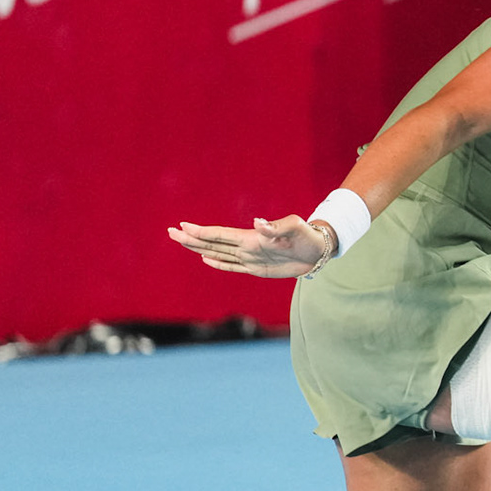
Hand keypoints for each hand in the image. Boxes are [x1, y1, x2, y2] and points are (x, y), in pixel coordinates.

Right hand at [168, 215, 325, 277]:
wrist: (319, 250)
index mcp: (251, 238)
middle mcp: (247, 247)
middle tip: (170, 232)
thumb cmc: (308, 236)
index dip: (201, 232)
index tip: (182, 226)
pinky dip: (217, 263)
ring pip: (218, 253)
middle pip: (213, 243)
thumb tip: (257, 223)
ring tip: (182, 242)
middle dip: (191, 239)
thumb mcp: (295, 228)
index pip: (221, 235)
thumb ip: (275, 227)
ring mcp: (250, 258)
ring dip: (199, 248)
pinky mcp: (257, 268)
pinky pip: (232, 266)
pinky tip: (205, 259)